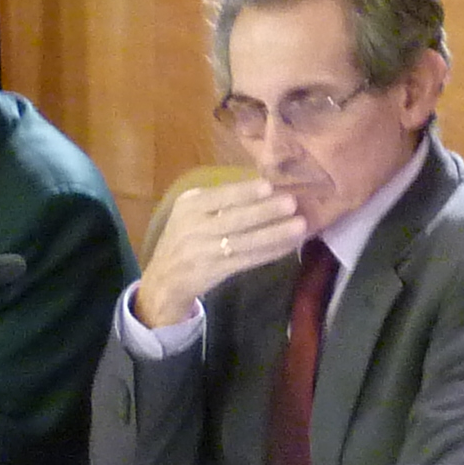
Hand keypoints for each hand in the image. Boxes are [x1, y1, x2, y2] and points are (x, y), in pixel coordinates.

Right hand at [133, 180, 307, 331]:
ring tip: (300, 225)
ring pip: (245, 241)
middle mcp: (194, 227)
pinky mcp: (214, 272)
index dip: (244, 192)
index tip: (269, 186)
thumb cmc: (185, 238)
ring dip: (275, 234)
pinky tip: (289, 246)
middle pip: (235, 218)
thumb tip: (264, 186)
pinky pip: (247, 260)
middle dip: (265, 211)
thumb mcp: (190, 213)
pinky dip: (270, 252)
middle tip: (292, 203)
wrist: (163, 279)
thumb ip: (218, 200)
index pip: (219, 196)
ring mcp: (204, 252)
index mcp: (189, 206)